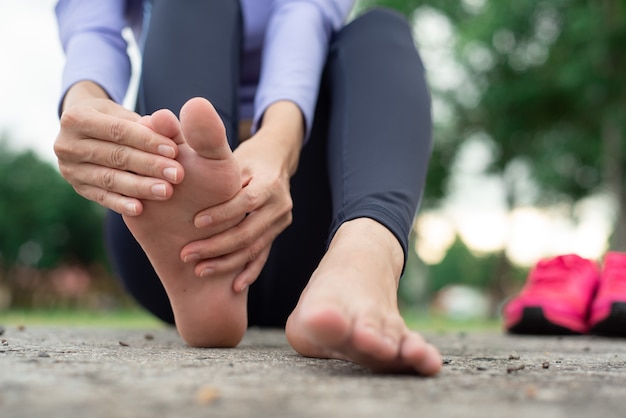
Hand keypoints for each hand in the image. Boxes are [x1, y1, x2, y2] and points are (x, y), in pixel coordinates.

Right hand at [54, 81, 183, 215]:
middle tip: (177, 174)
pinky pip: (101, 198)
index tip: (174, 150)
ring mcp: (69, 169)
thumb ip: (147, 121)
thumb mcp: (126, 114)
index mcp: (77, 117)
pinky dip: (121, 204)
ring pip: (109, 179)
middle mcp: (67, 144)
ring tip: (166, 191)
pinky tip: (140, 209)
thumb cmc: (115, 121)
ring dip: (140, 187)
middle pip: (115, 156)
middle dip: (149, 165)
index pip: (118, 131)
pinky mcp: (77, 188)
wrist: (86, 133)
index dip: (147, 141)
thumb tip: (167, 122)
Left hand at [179, 101, 303, 291]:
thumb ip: (204, 145)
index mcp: (269, 182)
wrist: (276, 161)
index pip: (245, 202)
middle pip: (249, 231)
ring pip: (255, 247)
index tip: (195, 224)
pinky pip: (263, 255)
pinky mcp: (277, 233)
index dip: (222, 214)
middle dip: (218, 246)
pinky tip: (235, 286)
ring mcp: (281, 222)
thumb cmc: (244, 156)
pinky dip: (249, 271)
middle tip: (187, 255)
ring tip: (199, 270)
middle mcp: (280, 205)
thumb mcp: (230, 150)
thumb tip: (166, 120)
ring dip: (227, 262)